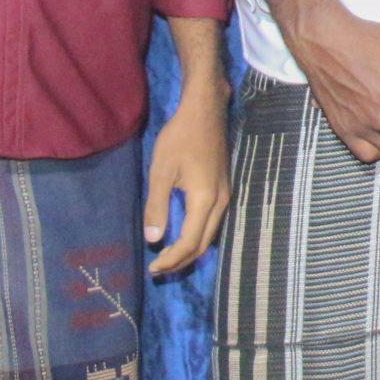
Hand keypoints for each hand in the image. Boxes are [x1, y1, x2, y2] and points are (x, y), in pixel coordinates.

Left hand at [144, 87, 231, 275]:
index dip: (172, 259)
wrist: (205, 111)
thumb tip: (153, 240)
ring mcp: (226, 195)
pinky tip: (183, 234)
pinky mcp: (224, 188)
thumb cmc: (179, 138)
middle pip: (204, 244)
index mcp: (205, 200)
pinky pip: (214, 222)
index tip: (153, 268)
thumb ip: (157, 207)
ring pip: (211, 234)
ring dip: (191, 249)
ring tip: (168, 256)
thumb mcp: (161, 171)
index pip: (190, 242)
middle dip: (182, 260)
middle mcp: (221, 202)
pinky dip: (198, 235)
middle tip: (158, 268)